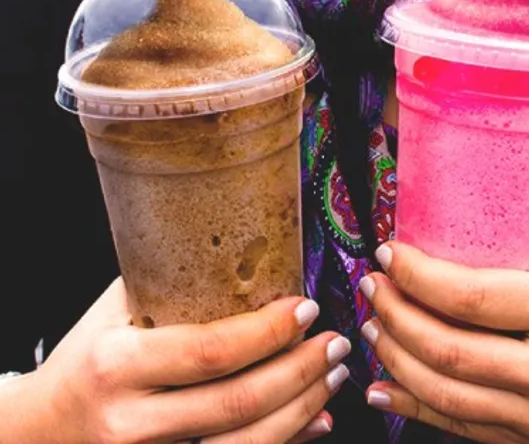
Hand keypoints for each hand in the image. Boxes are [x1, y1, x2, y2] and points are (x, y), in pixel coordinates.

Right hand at [1, 278, 350, 443]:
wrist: (39, 431)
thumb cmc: (85, 358)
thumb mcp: (115, 310)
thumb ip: (172, 285)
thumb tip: (249, 257)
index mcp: (117, 363)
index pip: (209, 351)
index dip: (268, 333)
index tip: (305, 309)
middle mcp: (131, 420)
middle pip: (238, 403)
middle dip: (301, 371)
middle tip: (335, 343)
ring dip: (302, 408)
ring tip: (333, 376)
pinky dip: (286, 443)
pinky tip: (313, 419)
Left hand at [360, 242, 528, 442]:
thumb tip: (474, 242)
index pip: (471, 295)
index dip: (418, 274)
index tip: (390, 254)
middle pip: (446, 346)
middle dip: (395, 311)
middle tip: (374, 285)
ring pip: (443, 391)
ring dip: (395, 355)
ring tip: (373, 324)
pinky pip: (459, 427)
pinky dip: (414, 406)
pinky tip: (384, 387)